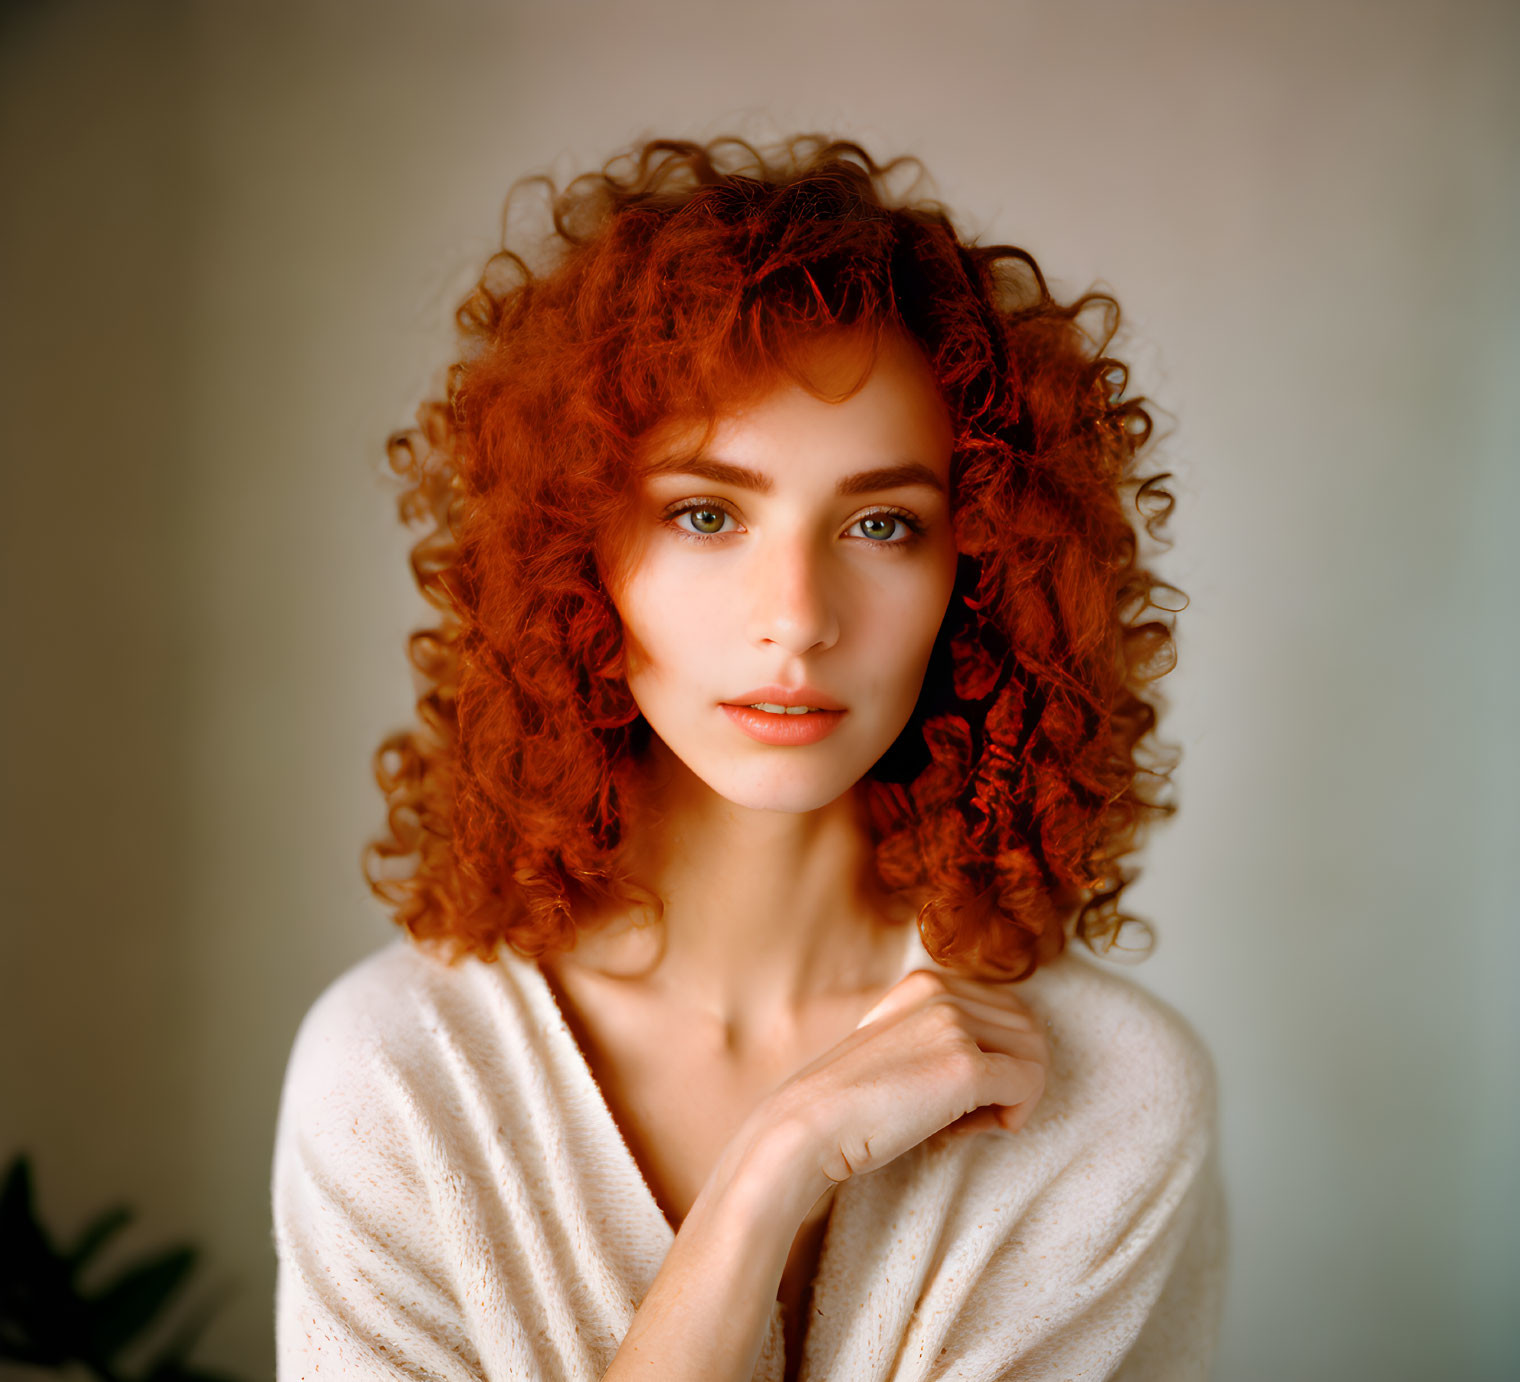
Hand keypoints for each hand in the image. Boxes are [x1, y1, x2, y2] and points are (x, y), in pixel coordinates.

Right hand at [765, 967, 1049, 1196]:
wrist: (809, 1124)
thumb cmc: (850, 1101)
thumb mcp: (898, 1044)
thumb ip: (941, 1035)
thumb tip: (1005, 1062)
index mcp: (926, 983)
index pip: (1007, 1010)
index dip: (1001, 1056)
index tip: (967, 1093)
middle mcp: (943, 992)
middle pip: (1028, 1030)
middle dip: (1016, 1075)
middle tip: (976, 1114)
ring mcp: (954, 1025)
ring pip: (1035, 1055)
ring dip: (1016, 1095)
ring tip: (970, 1123)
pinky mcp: (964, 1066)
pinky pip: (1028, 1085)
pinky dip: (1016, 1114)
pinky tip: (976, 1130)